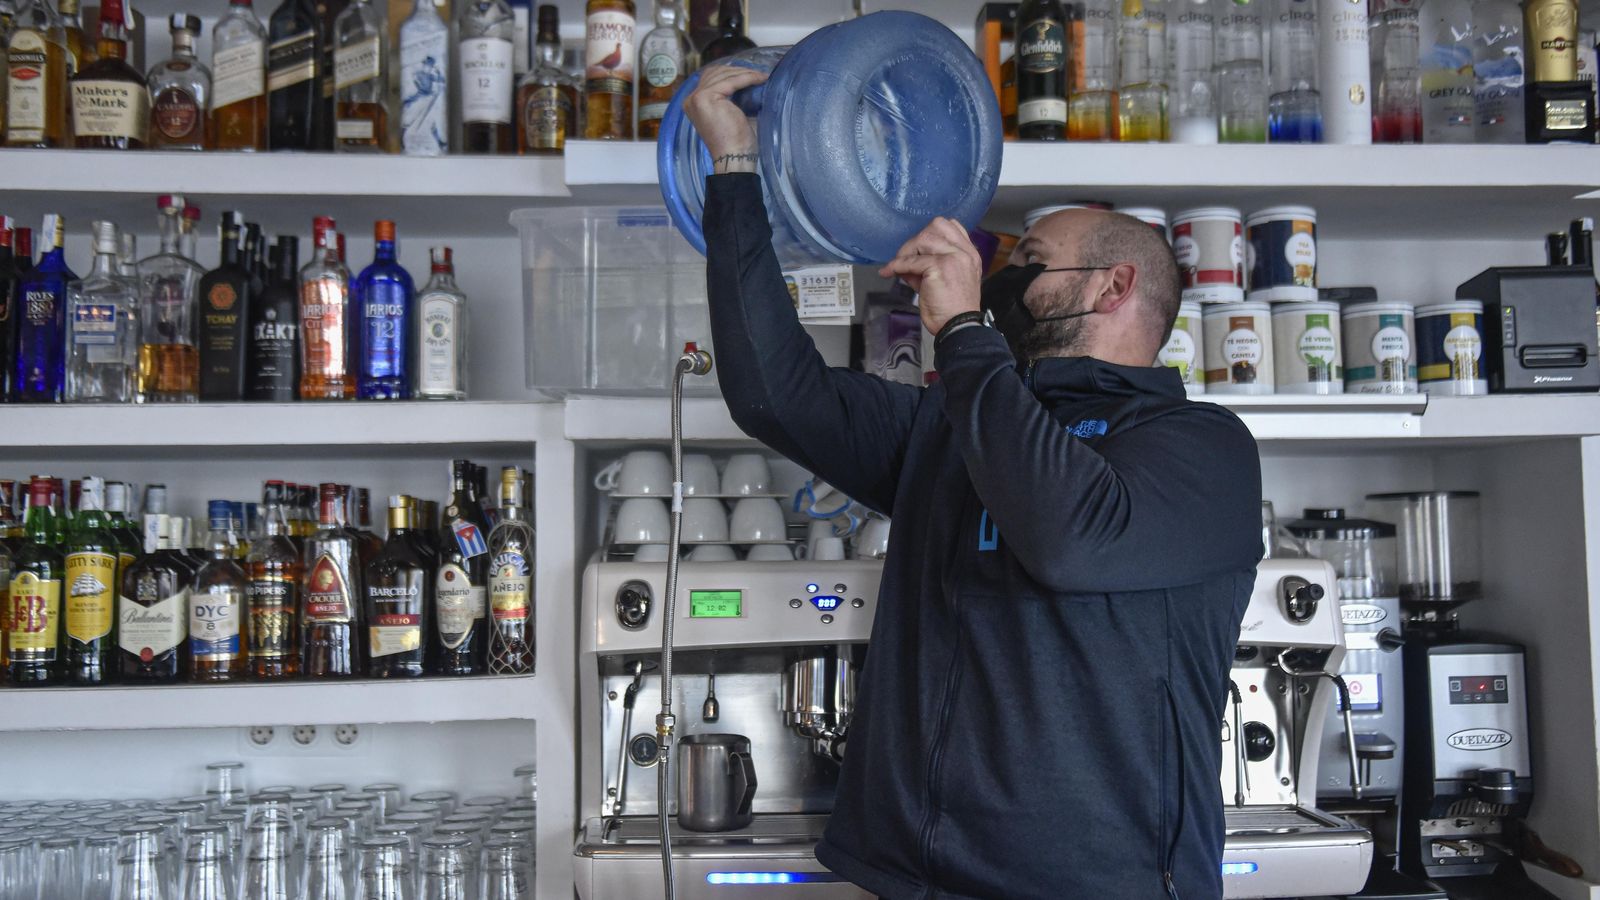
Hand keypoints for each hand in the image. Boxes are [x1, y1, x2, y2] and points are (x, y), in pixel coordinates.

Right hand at [684, 65, 766, 172]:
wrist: (733, 157)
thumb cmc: (735, 142)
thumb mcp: (731, 113)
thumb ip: (732, 96)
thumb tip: (749, 79)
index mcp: (694, 104)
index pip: (712, 78)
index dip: (732, 73)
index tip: (751, 73)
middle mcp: (691, 99)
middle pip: (715, 73)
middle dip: (738, 71)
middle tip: (758, 74)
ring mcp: (697, 98)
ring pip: (723, 75)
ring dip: (744, 73)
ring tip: (761, 77)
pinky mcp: (706, 97)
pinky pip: (731, 81)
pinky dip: (747, 78)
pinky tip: (759, 79)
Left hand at [877, 218, 983, 336]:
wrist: (958, 327)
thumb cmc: (952, 310)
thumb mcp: (942, 281)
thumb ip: (925, 267)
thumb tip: (903, 262)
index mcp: (969, 254)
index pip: (952, 226)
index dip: (930, 233)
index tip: (917, 249)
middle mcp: (965, 252)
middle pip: (936, 225)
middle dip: (916, 239)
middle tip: (905, 258)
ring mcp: (954, 257)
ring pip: (924, 237)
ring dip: (907, 251)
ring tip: (899, 265)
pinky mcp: (940, 267)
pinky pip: (912, 260)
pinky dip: (897, 265)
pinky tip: (890, 272)